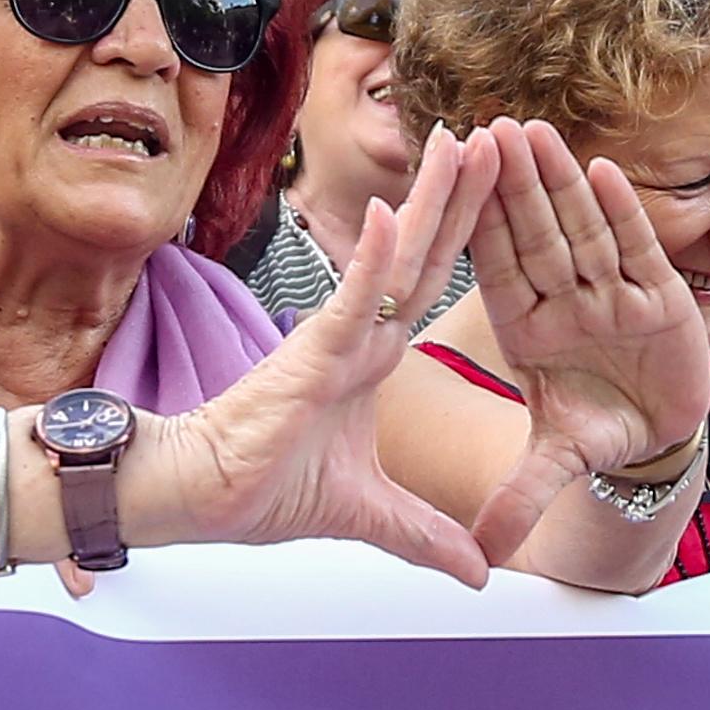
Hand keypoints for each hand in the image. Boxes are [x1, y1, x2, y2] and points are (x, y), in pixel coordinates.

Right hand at [125, 141, 505, 584]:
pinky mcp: (307, 358)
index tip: (506, 192)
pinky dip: (368, 261)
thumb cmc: (264, 489)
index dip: (470, 237)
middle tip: (501, 135)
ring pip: (394, 260)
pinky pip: (346, 302)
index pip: (434, 285)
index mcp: (374, 358)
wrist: (203, 497)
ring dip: (429, 202)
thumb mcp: (372, 515)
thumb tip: (480, 574)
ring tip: (462, 143)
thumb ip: (427, 536)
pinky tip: (387, 215)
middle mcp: (360, 337)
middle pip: (426, 254)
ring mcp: (335, 341)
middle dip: (464, 196)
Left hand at [456, 119, 709, 471]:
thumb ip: (521, 497)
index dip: (477, 223)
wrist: (660, 440)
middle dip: (514, 184)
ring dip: (559, 182)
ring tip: (535, 132)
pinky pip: (635, 249)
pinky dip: (620, 213)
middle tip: (488, 128)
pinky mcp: (659, 298)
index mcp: (528, 330)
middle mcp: (566, 304)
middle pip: (535, 235)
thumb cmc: (599, 435)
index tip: (452, 177)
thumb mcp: (556, 464)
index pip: (497, 268)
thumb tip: (481, 552)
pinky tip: (600, 171)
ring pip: (581, 230)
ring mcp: (612, 295)